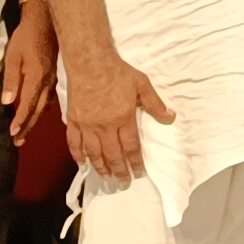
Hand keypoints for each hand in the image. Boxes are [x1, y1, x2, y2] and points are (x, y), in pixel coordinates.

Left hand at [2, 2, 57, 145]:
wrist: (46, 20)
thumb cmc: (26, 36)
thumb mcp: (13, 56)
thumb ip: (11, 79)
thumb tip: (7, 102)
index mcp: (36, 77)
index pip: (28, 105)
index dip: (20, 121)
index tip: (12, 134)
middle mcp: (47, 82)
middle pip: (38, 110)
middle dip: (28, 126)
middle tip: (18, 141)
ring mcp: (53, 78)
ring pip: (46, 105)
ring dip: (35, 120)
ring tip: (27, 132)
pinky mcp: (55, 74)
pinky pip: (51, 97)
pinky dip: (45, 108)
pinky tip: (42, 111)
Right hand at [65, 53, 173, 181]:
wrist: (90, 63)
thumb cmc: (119, 73)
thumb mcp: (142, 85)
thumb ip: (155, 104)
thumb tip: (170, 117)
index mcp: (123, 119)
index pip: (131, 147)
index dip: (135, 162)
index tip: (139, 173)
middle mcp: (104, 126)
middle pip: (112, 154)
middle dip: (119, 170)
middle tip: (123, 181)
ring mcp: (87, 125)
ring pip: (93, 153)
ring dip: (100, 167)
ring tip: (106, 177)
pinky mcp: (73, 121)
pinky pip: (74, 143)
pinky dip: (77, 156)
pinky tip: (82, 164)